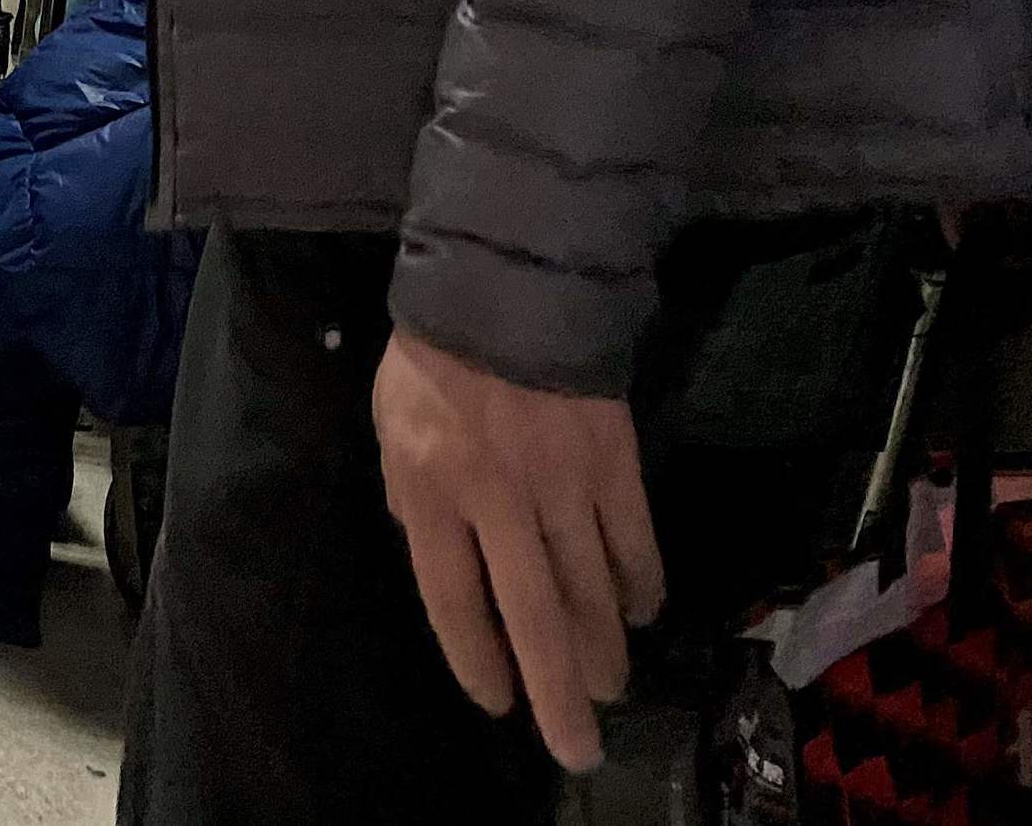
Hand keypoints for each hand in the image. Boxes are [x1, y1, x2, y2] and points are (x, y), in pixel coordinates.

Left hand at [373, 330, 664, 775]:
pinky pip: (632, 537)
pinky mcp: (613, 456)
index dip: (477, 658)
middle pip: (533, 613)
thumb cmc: (432, 361)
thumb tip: (447, 565)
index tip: (498, 703)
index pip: (455, 597)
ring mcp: (561, 478)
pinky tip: (639, 612)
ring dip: (602, 648)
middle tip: (578, 747)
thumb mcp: (392, 428)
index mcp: (431, 487)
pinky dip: (639, 582)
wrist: (502, 284)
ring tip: (607, 688)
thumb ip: (414, 499)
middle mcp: (497, 494)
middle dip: (556, 691)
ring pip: (590, 586)